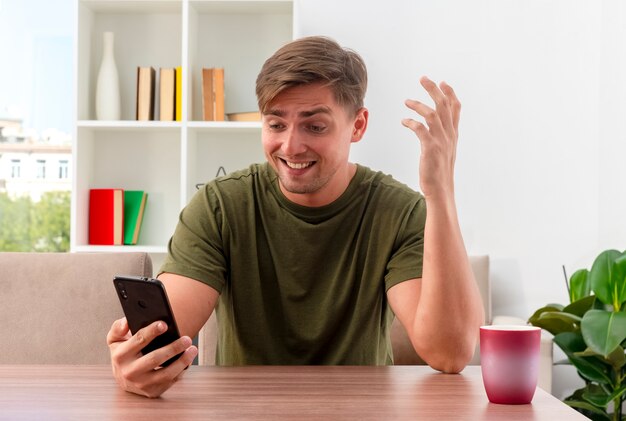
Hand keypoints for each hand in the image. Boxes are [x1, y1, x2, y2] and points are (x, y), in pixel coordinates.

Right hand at [107, 317, 197, 397]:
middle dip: (172, 348)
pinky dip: (182, 370)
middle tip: (187, 338)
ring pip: (165, 374)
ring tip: (193, 349)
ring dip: (182, 361)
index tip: (164, 324)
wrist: (123, 379)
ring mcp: (141, 384)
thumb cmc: (123, 353)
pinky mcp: (152, 391)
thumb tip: (126, 322)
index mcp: (121, 355)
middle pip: (154, 358)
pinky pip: (170, 381)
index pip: (138, 340)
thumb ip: (118, 328)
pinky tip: (189, 360)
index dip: (152, 331)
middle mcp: (130, 372)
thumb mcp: (115, 340)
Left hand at [401, 76, 460, 200]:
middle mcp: (449, 135)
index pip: (456, 108)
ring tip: (406, 101)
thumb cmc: (439, 172)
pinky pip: (421, 129)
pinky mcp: (431, 148)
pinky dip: (411, 122)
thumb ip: (443, 136)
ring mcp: (441, 141)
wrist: (441, 190)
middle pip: (444, 105)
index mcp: (453, 134)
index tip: (442, 82)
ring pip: (433, 114)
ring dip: (419, 105)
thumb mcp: (445, 151)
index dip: (450, 93)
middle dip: (434, 89)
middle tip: (423, 78)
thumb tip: (435, 125)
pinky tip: (403, 121)